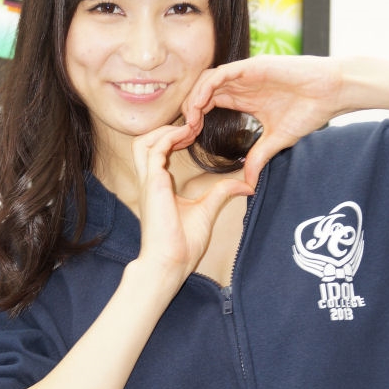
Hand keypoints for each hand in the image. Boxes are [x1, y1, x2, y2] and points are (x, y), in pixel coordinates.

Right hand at [131, 123, 252, 290]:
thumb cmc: (182, 244)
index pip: (155, 153)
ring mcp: (149, 182)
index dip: (171, 138)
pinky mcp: (153, 184)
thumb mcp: (207, 210)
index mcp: (158, 187)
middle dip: (164, 130)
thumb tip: (246, 186)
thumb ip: (222, 192)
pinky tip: (187, 135)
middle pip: (142, 143)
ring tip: (188, 128)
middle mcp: (149, 182)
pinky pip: (155, 150)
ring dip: (163, 131)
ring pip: (142, 142)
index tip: (193, 133)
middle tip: (190, 127)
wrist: (170, 262)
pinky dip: (169, 137)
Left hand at [183, 55, 344, 186]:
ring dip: (195, 98)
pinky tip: (202, 105)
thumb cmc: (309, 110)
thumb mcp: (277, 140)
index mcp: (244, 98)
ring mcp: (246, 73)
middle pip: (203, 91)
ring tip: (192, 119)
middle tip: (186, 131)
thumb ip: (259, 157)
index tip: (191, 139)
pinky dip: (208, 87)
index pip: (209, 103)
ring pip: (208, 80)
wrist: (332, 92)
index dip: (197, 119)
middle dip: (190, 110)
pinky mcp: (253, 66)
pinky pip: (222, 73)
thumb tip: (249, 184)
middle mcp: (241, 84)